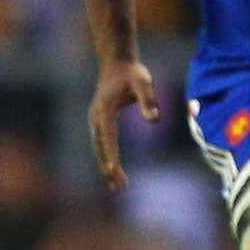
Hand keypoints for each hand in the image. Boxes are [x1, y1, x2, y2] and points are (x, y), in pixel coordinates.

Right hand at [88, 58, 159, 191]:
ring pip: (99, 148)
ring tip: (117, 185)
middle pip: (101, 147)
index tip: (112, 169)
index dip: (111, 154)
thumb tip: (155, 120)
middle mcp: (96, 117)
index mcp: (105, 110)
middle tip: (119, 186)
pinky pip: (101, 143)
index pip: (108, 136)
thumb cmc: (133, 73)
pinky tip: (113, 169)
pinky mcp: (99, 121)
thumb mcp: (144, 83)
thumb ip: (149, 100)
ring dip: (106, 165)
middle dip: (108, 167)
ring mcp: (95, 119)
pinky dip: (106, 157)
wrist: (117, 63)